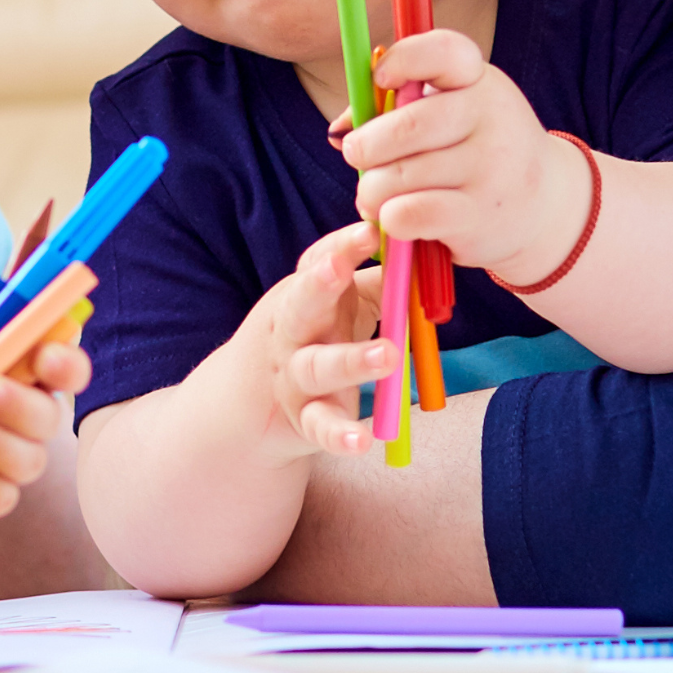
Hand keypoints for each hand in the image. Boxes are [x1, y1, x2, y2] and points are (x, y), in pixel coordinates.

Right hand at [218, 224, 380, 460]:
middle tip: (341, 269)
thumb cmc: (314, 336)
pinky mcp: (304, 420)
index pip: (317, 263)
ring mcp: (294, 377)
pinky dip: (339, 436)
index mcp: (303, 297)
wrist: (252, 401)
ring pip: (317, 367)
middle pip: (301, 306)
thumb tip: (420, 251)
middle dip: (319, 284)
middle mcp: (292, 333)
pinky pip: (320, 427)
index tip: (370, 231)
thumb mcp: (337, 304)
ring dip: (351, 360)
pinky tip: (362, 441)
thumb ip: (376, 281)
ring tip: (388, 355)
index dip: (341, 247)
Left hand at [335, 29, 589, 279]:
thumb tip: (341, 129)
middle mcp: (491, 118)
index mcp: (481, 80)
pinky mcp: (478, 215)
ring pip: (396, 175)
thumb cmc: (478, 152)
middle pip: (407, 125)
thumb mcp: (454, 113)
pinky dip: (388, 219)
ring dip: (370, 190)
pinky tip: (396, 219)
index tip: (382, 78)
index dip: (403, 59)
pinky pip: (406, 214)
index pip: (443, 52)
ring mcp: (489, 168)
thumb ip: (397, 108)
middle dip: (365, 145)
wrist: (545, 207)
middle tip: (358, 155)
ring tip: (374, 195)